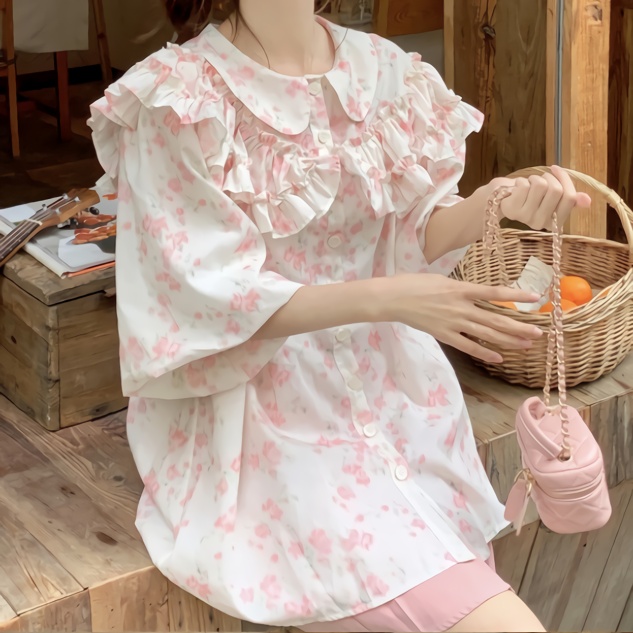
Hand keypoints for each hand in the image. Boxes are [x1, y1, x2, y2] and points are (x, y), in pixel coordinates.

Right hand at [385, 274, 543, 362]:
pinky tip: (499, 358)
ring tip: (526, 345)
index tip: (536, 298)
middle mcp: (461, 307)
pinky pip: (468, 346)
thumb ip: (460, 289)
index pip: (495, 292)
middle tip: (538, 333)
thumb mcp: (441, 280)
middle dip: (519, 327)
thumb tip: (474, 295)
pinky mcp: (444, 335)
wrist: (394, 298)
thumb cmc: (414, 284)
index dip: (517, 295)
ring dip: (508, 341)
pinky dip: (484, 352)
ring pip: (487, 334)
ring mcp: (453, 322)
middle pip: (496, 319)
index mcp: (461, 288)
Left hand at [484, 165, 591, 229]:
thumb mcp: (550, 195)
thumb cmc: (528, 195)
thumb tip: (587, 201)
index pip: (570, 198)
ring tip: (526, 186)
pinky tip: (515, 190)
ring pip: (541, 185)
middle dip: (548, 177)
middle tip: (537, 181)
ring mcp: (526, 218)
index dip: (565, 179)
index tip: (556, 169)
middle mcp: (541, 222)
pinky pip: (525, 185)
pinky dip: (521, 181)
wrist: (500, 198)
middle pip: (556, 190)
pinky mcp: (513, 210)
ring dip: (534, 179)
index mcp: (554, 220)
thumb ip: (568, 197)